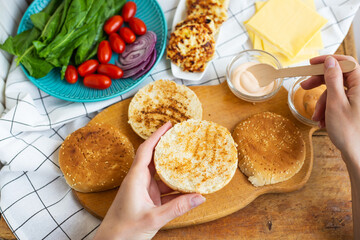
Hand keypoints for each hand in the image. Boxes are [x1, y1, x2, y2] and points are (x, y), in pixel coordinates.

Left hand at [93, 122, 205, 239]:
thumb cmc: (124, 230)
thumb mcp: (154, 218)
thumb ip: (178, 208)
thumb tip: (199, 197)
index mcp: (136, 178)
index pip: (146, 150)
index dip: (157, 136)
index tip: (169, 125)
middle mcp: (139, 180)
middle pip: (154, 158)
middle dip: (167, 148)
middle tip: (181, 139)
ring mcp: (143, 190)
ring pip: (160, 175)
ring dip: (173, 170)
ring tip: (190, 163)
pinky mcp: (147, 200)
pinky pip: (163, 189)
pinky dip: (174, 188)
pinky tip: (187, 189)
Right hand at [301, 55, 359, 165]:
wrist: (357, 155)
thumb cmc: (349, 131)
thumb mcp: (336, 103)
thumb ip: (332, 80)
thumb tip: (330, 62)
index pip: (346, 63)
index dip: (328, 61)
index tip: (311, 64)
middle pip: (339, 76)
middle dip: (320, 84)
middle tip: (304, 86)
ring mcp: (358, 99)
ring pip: (336, 91)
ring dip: (322, 103)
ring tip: (316, 117)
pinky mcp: (354, 108)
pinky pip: (338, 101)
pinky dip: (328, 109)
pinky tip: (322, 121)